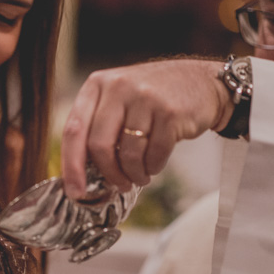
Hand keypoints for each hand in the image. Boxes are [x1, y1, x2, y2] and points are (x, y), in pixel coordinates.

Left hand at [60, 59, 231, 198]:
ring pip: (128, 154)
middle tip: (119, 185)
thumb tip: (79, 173)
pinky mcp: (171, 112)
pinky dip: (153, 167)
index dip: (71, 166)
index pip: (73, 130)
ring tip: (140, 176)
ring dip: (134, 174)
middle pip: (99, 146)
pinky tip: (154, 164)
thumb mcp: (118, 99)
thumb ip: (96, 126)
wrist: (202, 82)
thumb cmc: (152, 98)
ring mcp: (145, 97)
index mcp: (97, 85)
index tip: (74, 191)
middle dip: (108, 174)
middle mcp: (118, 87)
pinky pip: (154, 155)